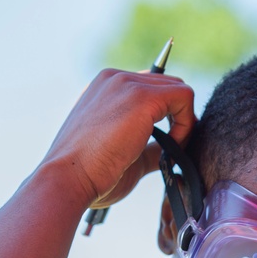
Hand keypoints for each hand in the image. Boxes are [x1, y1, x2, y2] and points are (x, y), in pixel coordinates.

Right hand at [39, 68, 195, 208]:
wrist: (68, 178)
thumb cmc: (88, 175)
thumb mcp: (122, 154)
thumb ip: (148, 147)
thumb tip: (170, 151)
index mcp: (104, 89)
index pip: (148, 88)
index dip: (164, 115)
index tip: (166, 143)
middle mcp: (114, 79)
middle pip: (166, 85)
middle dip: (177, 116)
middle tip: (173, 148)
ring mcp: (127, 83)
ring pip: (178, 89)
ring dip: (184, 121)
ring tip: (171, 151)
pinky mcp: (142, 96)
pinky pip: (184, 97)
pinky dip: (187, 124)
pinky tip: (172, 147)